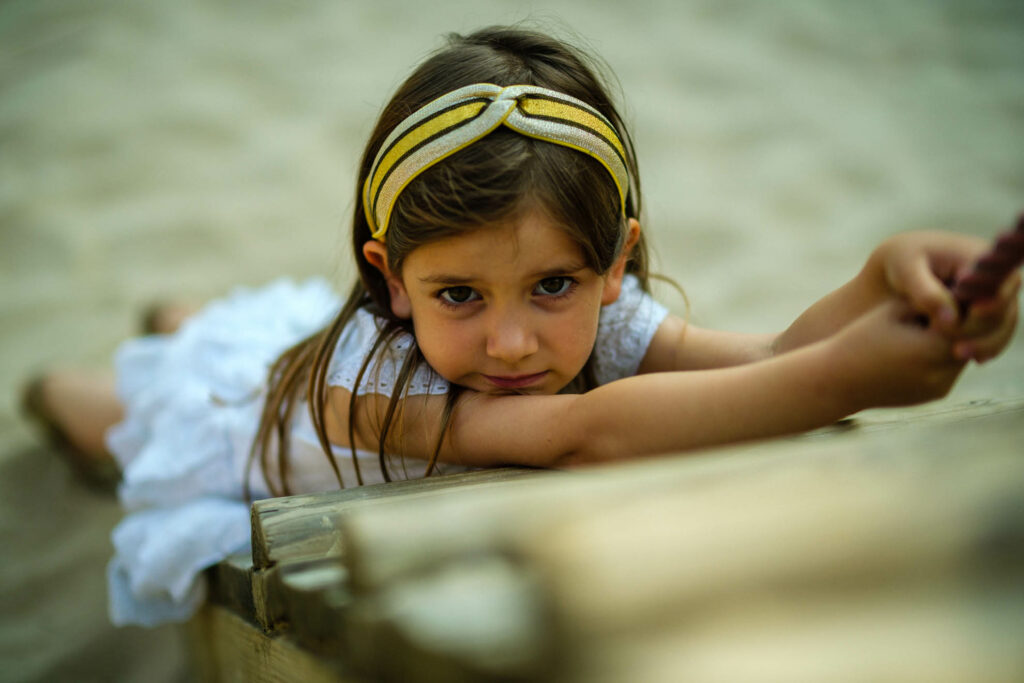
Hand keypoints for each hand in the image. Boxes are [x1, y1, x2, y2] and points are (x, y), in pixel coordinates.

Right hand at [829, 300, 966, 408]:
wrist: (834, 381)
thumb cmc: (859, 338)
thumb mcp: (895, 310)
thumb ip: (931, 300)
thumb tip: (960, 290)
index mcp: (932, 348)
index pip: (966, 318)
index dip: (961, 300)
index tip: (954, 286)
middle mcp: (941, 373)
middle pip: (969, 338)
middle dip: (962, 319)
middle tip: (954, 300)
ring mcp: (939, 387)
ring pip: (961, 353)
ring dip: (954, 337)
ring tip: (938, 318)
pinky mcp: (933, 395)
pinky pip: (948, 368)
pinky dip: (942, 354)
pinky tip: (926, 340)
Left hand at [872, 230, 1020, 362]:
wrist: (901, 268)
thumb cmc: (901, 263)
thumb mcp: (907, 270)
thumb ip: (927, 293)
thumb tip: (952, 320)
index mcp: (979, 256)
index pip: (996, 284)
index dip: (990, 304)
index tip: (971, 318)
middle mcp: (996, 274)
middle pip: (1004, 308)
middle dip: (985, 331)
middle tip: (958, 350)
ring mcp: (996, 294)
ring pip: (1004, 324)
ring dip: (987, 343)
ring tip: (960, 355)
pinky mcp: (989, 311)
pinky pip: (997, 332)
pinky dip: (986, 346)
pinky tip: (974, 359)